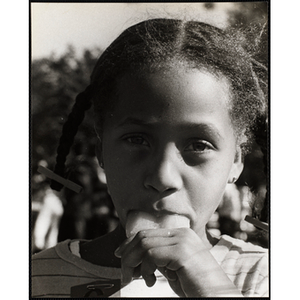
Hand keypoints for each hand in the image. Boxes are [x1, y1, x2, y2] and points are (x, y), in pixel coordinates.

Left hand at [114, 227, 241, 296]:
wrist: (216, 296)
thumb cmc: (195, 286)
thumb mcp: (173, 268)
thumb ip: (159, 258)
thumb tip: (137, 257)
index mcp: (181, 234)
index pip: (148, 232)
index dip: (130, 243)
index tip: (120, 255)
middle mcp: (182, 233)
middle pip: (143, 236)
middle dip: (129, 254)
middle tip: (125, 273)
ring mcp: (182, 241)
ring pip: (144, 244)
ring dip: (133, 263)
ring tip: (135, 278)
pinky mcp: (182, 252)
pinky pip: (151, 255)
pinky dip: (144, 269)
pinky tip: (150, 281)